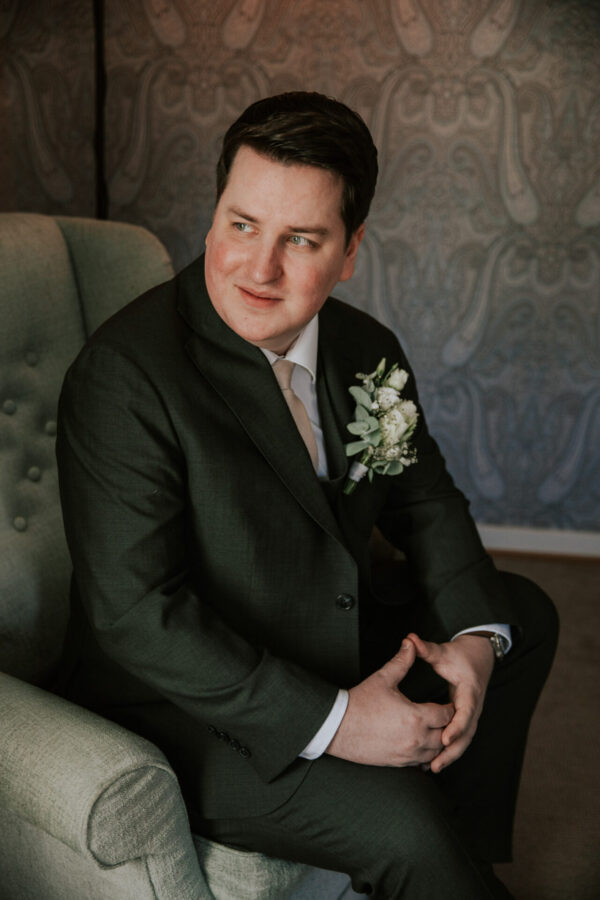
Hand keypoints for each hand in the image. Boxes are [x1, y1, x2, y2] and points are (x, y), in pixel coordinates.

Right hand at [326, 640, 453, 766]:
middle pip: (445, 736)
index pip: (446, 715)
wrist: (338, 727)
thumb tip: (410, 643)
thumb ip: (401, 661)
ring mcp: (407, 754)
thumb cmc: (360, 702)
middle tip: (443, 715)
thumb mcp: (383, 678)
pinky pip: (421, 764)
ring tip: (434, 729)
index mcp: (416, 717)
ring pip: (435, 752)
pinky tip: (420, 744)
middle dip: (447, 726)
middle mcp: (416, 739)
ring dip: (438, 742)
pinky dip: (426, 755)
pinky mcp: (398, 763)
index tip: (446, 702)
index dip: (449, 708)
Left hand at [406, 632, 494, 773]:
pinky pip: (459, 738)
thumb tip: (410, 639)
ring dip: (450, 755)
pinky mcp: (465, 719)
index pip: (466, 713)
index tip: (445, 738)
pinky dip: (449, 751)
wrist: (480, 656)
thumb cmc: (461, 655)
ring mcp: (471, 715)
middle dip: (451, 751)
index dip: (456, 727)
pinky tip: (432, 762)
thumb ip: (427, 648)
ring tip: (431, 768)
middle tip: (434, 764)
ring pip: (463, 740)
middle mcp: (473, 707)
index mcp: (469, 692)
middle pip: (466, 734)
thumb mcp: (444, 652)